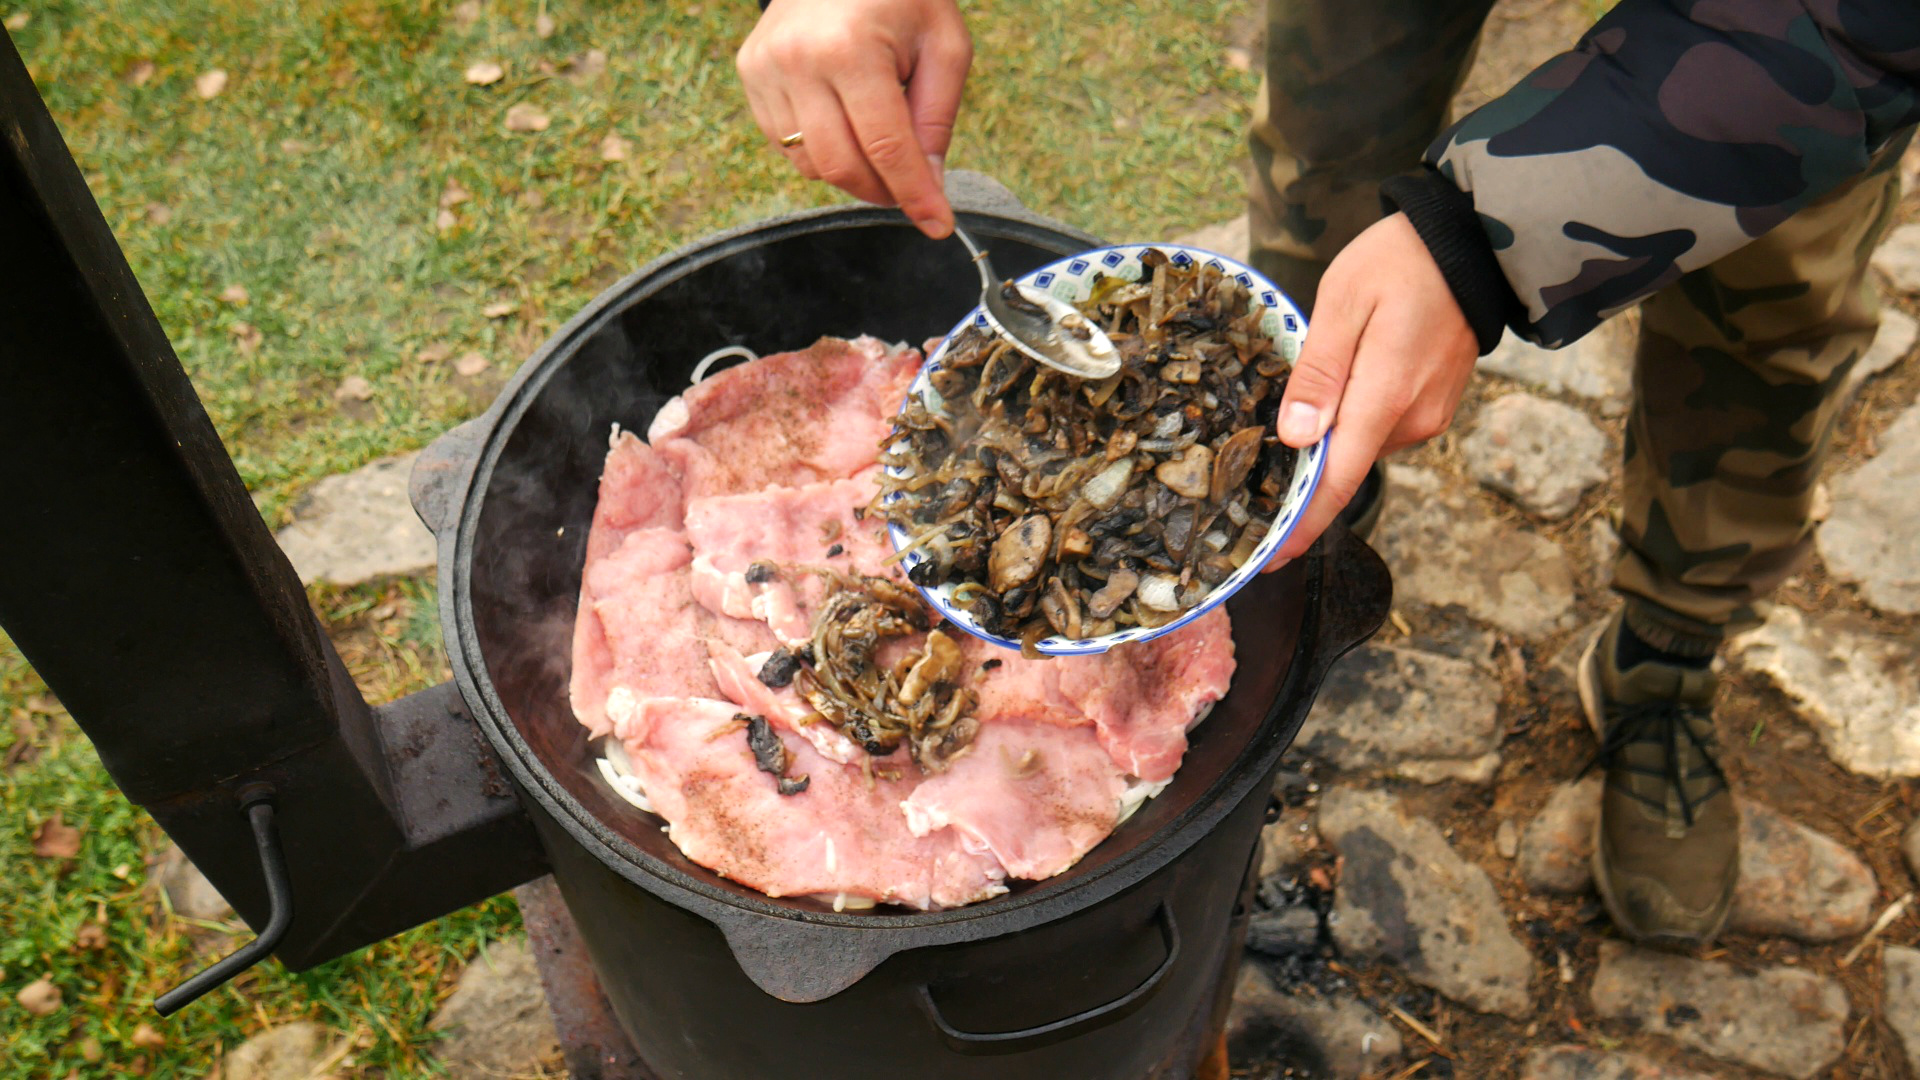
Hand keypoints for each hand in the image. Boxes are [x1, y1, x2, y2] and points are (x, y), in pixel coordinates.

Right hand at [736, 0, 971, 238]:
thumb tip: (929, 186)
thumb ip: (936, 118)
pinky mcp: (751, 72)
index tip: (936, 224)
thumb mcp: (944, 45)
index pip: (885, 147)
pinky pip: (785, 144)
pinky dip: (820, 150)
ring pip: (810, 163)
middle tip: (910, 188)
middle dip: (882, 191)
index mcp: (853, 48)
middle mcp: (799, 60)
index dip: (914, 194)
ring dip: (851, 171)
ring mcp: (766, 67)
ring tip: (877, 141)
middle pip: (842, 166)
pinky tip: (843, 121)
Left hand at [1265, 212, 1479, 567]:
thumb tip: (1298, 440)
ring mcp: (1429, 413)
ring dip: (1331, 435)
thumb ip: (1319, 374)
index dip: (1304, 523)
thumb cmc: (1399, 262)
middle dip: (1305, 472)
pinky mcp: (1436, 403)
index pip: (1339, 480)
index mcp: (1385, 398)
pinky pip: (1383, 424)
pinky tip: (1339, 387)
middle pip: (1345, 464)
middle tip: (1255, 469)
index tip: (1273, 557)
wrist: (1470, 241)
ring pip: (1363, 443)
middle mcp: (1412, 419)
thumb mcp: (1343, 304)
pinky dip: (1355, 418)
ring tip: (1301, 404)